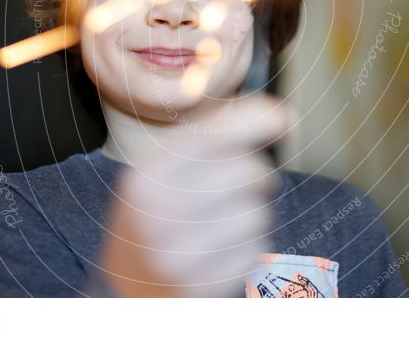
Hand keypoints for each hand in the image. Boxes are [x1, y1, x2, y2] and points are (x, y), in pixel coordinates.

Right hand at [98, 93, 293, 296]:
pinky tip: (221, 252)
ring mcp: (179, 254)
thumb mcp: (161, 174)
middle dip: (254, 175)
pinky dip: (248, 248)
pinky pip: (255, 251)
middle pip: (248, 171)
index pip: (216, 133)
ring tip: (222, 224)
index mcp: (146, 175)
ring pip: (258, 213)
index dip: (258, 120)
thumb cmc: (156, 220)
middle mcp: (159, 212)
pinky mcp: (203, 287)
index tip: (283, 119)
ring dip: (251, 215)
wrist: (125, 292)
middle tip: (238, 186)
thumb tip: (282, 116)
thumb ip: (211, 138)